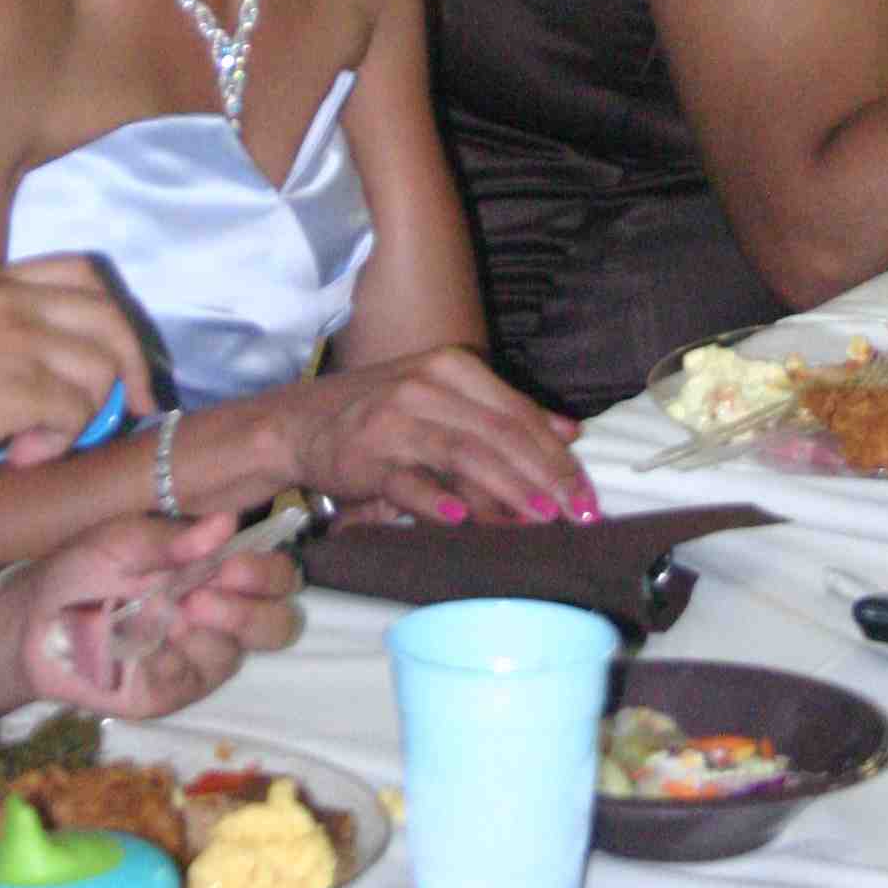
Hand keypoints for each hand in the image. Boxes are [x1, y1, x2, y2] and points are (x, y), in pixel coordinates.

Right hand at [0, 253, 150, 473]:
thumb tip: (41, 372)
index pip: (83, 270)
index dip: (111, 314)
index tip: (118, 355)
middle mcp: (15, 299)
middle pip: (110, 319)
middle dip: (133, 367)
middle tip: (136, 408)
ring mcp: (22, 339)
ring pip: (101, 371)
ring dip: (87, 415)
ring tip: (43, 444)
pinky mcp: (24, 386)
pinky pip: (79, 413)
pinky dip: (63, 441)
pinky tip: (26, 457)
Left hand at [9, 514, 301, 719]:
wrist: (31, 621)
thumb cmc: (82, 570)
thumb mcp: (123, 540)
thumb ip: (173, 537)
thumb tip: (228, 521)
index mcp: (213, 573)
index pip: (273, 576)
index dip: (267, 572)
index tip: (231, 564)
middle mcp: (217, 617)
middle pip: (278, 623)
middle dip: (255, 610)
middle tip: (207, 595)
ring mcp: (197, 658)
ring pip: (238, 654)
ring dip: (211, 632)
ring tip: (172, 615)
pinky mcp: (171, 690)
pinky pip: (192, 679)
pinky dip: (173, 658)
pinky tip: (148, 644)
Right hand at [283, 347, 598, 524]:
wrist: (300, 422)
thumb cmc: (384, 413)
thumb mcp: (446, 400)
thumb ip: (506, 413)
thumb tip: (571, 432)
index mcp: (453, 367)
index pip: (519, 413)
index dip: (558, 455)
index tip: (587, 494)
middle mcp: (427, 385)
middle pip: (500, 433)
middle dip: (546, 477)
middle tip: (579, 514)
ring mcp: (395, 419)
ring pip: (465, 454)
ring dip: (508, 489)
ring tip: (541, 518)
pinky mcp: (368, 456)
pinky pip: (410, 481)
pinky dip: (438, 500)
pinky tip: (464, 520)